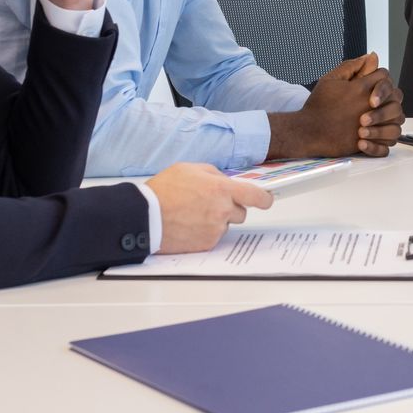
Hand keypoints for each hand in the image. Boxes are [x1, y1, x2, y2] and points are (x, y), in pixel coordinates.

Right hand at [143, 162, 271, 254]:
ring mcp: (215, 229)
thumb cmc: (164, 191)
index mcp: (222, 189)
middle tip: (210, 204)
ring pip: (226, 225)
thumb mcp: (190, 169)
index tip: (266, 200)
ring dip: (217, 220)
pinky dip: (205, 232)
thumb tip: (225, 180)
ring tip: (193, 214)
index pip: (256, 196)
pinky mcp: (206, 244)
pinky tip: (189, 224)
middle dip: (230, 208)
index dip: (264, 199)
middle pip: (241, 212)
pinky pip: (213, 237)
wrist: (146, 216)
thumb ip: (214, 174)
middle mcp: (222, 211)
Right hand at [270, 53, 400, 158]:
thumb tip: (371, 57)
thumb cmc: (318, 105)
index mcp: (361, 88)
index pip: (384, 76)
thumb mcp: (331, 79)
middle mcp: (369, 105)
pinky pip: (387, 144)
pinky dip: (385, 140)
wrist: (307, 131)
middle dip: (390, 97)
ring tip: (380, 119)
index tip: (373, 84)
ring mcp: (370, 125)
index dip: (380, 78)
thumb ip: (351, 66)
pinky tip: (375, 136)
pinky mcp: (366, 143)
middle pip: (396, 96)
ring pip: (397, 121)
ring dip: (391, 118)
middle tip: (379, 102)